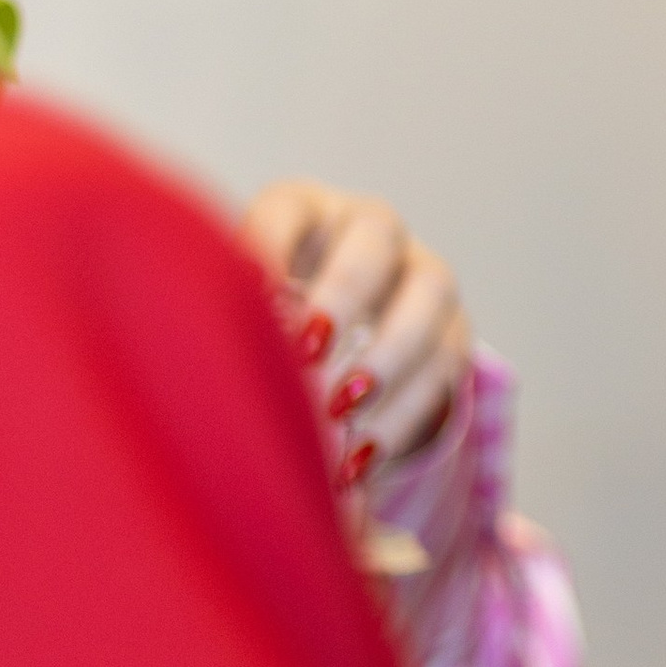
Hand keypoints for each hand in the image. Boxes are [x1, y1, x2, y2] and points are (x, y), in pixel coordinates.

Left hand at [241, 181, 472, 470]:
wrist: (329, 350)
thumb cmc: (263, 327)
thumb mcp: (237, 311)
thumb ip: (230, 324)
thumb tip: (212, 369)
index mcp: (303, 209)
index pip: (285, 212)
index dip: (268, 252)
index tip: (250, 303)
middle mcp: (370, 229)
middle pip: (375, 239)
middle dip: (343, 297)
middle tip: (307, 354)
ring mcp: (421, 274)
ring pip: (429, 298)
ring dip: (388, 356)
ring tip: (342, 412)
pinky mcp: (453, 331)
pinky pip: (445, 366)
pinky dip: (402, 416)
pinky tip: (360, 457)